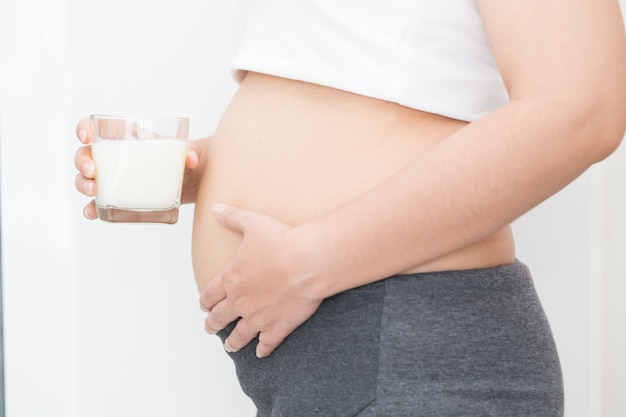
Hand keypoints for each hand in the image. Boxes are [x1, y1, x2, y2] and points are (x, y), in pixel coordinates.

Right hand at [73, 117, 206, 218]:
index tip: (87, 137)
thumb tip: (192, 158)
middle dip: (82, 162)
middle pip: (84, 155)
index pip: (94, 128)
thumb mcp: (186, 152)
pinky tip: (92, 212)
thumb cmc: (178, 160)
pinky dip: (91, 208)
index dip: (84, 129)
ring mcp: (110, 179)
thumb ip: (192, 150)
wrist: (186, 182)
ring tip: (94, 190)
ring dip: (83, 184)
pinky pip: (96, 204)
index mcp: (122, 138)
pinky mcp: (115, 198)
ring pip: (85, 178)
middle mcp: (111, 158)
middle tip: (92, 170)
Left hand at [199, 204, 324, 357]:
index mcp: (231, 278)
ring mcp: (258, 317)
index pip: (210, 295)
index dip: (205, 302)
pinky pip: (266, 344)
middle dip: (212, 323)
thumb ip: (232, 217)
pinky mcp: (278, 327)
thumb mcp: (253, 223)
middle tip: (210, 327)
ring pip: (239, 335)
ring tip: (230, 346)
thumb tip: (216, 208)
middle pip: (219, 318)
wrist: (308, 261)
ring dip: (232, 342)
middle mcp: (240, 301)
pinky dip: (262, 350)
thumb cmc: (283, 241)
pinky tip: (260, 353)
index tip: (204, 306)